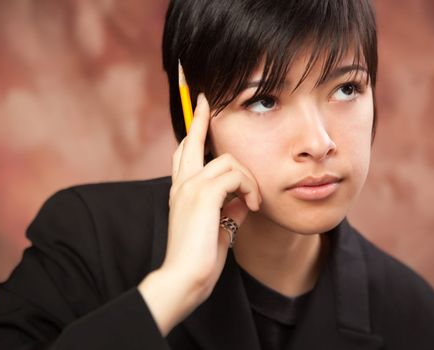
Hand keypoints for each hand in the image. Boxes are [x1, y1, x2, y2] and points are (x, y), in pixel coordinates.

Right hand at [139, 93, 260, 335]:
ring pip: (227, 160)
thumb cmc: (200, 259)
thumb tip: (244, 198)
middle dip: (200, 118)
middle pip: (191, 141)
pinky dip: (249, 188)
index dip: (192, 131)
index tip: (199, 109)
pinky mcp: (202, 194)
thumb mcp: (218, 229)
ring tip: (252, 202)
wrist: (184, 278)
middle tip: (204, 99)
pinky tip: (250, 206)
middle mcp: (182, 184)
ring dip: (247, 179)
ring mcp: (190, 186)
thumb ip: (229, 209)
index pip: (184, 153)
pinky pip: (235, 175)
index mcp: (181, 191)